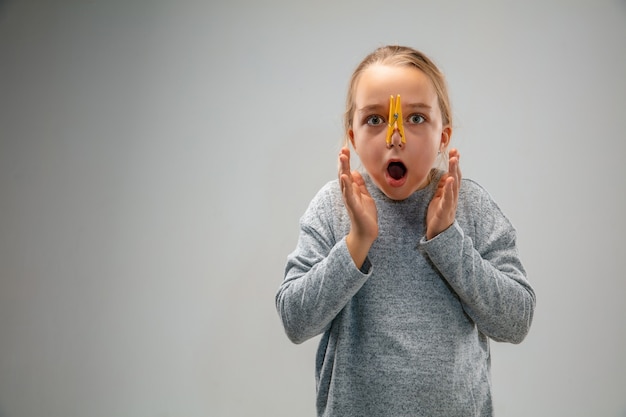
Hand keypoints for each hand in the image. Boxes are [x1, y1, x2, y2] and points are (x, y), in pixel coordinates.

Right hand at [338, 147, 377, 267]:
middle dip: (343, 162)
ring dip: (343, 169)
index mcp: (351, 190)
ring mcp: (350, 199)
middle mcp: (348, 193)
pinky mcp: (354, 206)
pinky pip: (349, 194)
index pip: (347, 172)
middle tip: (342, 149)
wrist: (367, 232)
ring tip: (342, 157)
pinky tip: (345, 176)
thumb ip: (360, 185)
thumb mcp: (365, 196)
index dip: (346, 161)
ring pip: (344, 182)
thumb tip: (356, 172)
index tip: (345, 149)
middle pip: (344, 174)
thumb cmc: (365, 215)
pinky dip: (346, 185)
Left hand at [426, 148, 460, 239]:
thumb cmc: (438, 215)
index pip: (454, 175)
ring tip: (454, 160)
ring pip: (454, 185)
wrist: (438, 234)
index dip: (454, 163)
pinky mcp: (445, 210)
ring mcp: (450, 203)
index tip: (454, 150)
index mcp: (450, 193)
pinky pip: (448, 198)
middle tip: (455, 151)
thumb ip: (442, 187)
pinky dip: (449, 188)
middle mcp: (453, 196)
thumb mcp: (439, 198)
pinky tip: (449, 179)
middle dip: (455, 164)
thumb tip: (446, 174)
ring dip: (454, 171)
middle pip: (456, 177)